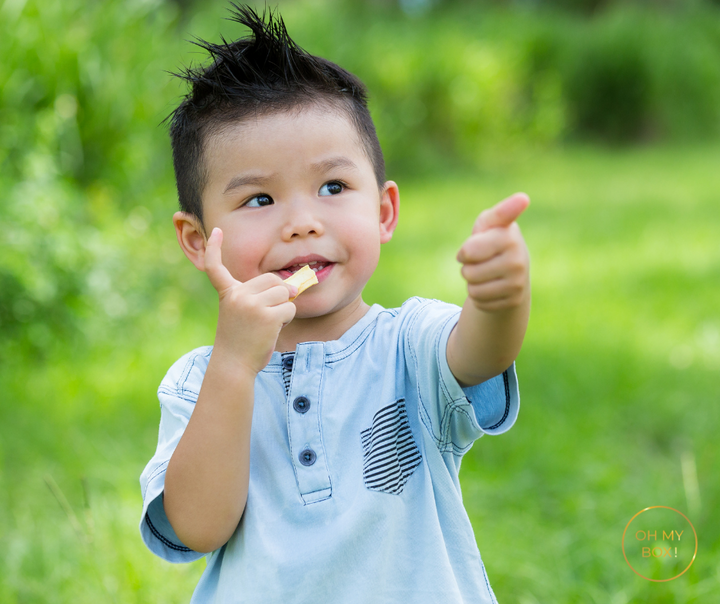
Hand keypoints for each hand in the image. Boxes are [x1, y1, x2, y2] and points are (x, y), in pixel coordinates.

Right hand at [203, 228, 296, 373]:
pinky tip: (273, 330)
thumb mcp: (241, 313)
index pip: (216, 267)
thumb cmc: (240, 341)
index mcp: (228, 293)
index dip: (214, 248)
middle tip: (269, 314)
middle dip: (278, 293)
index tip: (217, 231)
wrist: (233, 365)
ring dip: (283, 308)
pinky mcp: (267, 316)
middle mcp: (238, 295)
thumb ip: (259, 297)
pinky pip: (289, 308)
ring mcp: (252, 305)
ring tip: (268, 324)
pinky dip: (286, 318)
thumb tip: (293, 287)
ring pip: (283, 292)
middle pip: (272, 279)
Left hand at [456, 193, 529, 311]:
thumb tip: (523, 199)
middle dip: (467, 265)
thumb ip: (490, 218)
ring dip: (471, 281)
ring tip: (485, 273)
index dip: (511, 208)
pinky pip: (479, 300)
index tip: (522, 198)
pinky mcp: (515, 299)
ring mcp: (519, 279)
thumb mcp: (487, 227)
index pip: (501, 220)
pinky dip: (478, 296)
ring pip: (472, 286)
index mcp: (508, 233)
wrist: (511, 277)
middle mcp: (518, 255)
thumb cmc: (491, 244)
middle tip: (481, 261)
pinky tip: (491, 287)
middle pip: (468, 266)